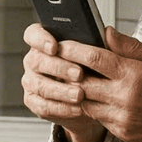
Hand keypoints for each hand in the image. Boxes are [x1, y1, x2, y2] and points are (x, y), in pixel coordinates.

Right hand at [21, 23, 106, 141]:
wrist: (95, 100)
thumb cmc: (96, 70)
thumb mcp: (105, 55)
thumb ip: (107, 43)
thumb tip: (109, 33)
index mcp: (46, 41)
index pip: (34, 34)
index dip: (41, 39)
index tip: (55, 47)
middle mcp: (34, 59)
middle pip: (36, 60)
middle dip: (59, 67)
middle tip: (79, 74)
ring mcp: (31, 81)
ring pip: (39, 85)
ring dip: (60, 90)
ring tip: (80, 95)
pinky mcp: (34, 101)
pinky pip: (42, 106)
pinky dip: (61, 108)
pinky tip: (77, 109)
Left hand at [42, 26, 141, 141]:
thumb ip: (130, 46)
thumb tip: (105, 32)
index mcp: (135, 75)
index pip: (94, 59)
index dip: (73, 49)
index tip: (62, 43)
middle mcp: (125, 99)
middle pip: (82, 82)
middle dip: (66, 71)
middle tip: (55, 60)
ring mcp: (122, 119)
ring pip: (84, 103)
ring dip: (75, 90)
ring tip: (68, 77)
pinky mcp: (121, 132)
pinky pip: (97, 117)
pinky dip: (90, 105)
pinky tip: (88, 94)